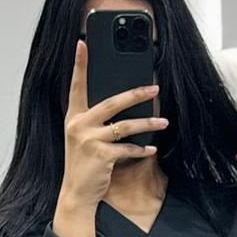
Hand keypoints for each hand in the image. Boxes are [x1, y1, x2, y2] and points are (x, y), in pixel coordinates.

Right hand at [59, 36, 169, 209]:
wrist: (76, 193)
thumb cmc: (84, 164)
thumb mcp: (83, 138)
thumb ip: (95, 120)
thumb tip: (122, 104)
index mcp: (73, 117)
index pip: (76, 85)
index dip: (79, 64)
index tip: (83, 43)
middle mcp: (78, 125)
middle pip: (112, 102)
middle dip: (136, 94)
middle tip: (155, 88)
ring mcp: (89, 140)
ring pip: (125, 126)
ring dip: (147, 125)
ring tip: (163, 122)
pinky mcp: (101, 155)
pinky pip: (127, 149)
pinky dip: (141, 150)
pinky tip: (151, 149)